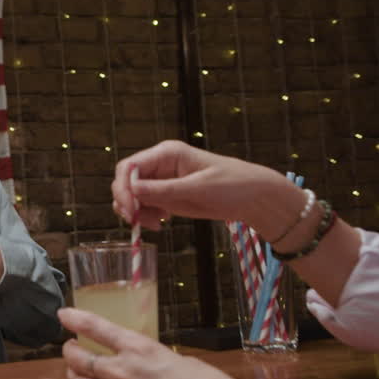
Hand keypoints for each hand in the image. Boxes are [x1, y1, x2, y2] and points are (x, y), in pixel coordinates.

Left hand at [58, 308, 258, 378]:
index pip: (97, 328)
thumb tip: (145, 360)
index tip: (63, 315)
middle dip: (70, 351)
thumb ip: (155, 358)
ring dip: (73, 375)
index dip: (76, 319)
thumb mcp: (181, 359)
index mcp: (141, 349)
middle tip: (70, 347)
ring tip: (74, 371)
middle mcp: (124, 371)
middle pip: (80, 358)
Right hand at [112, 140, 284, 230]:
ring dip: (135, 212)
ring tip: (154, 225)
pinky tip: (160, 224)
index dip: (123, 187)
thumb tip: (132, 190)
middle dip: (126, 202)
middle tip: (136, 222)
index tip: (130, 210)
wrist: (254, 198)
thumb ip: (164, 190)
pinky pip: (144, 206)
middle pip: (126, 181)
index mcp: (167, 154)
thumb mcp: (198, 188)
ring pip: (132, 196)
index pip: (130, 167)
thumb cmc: (232, 185)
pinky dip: (145, 216)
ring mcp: (162, 182)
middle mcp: (160, 165)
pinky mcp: (167, 197)